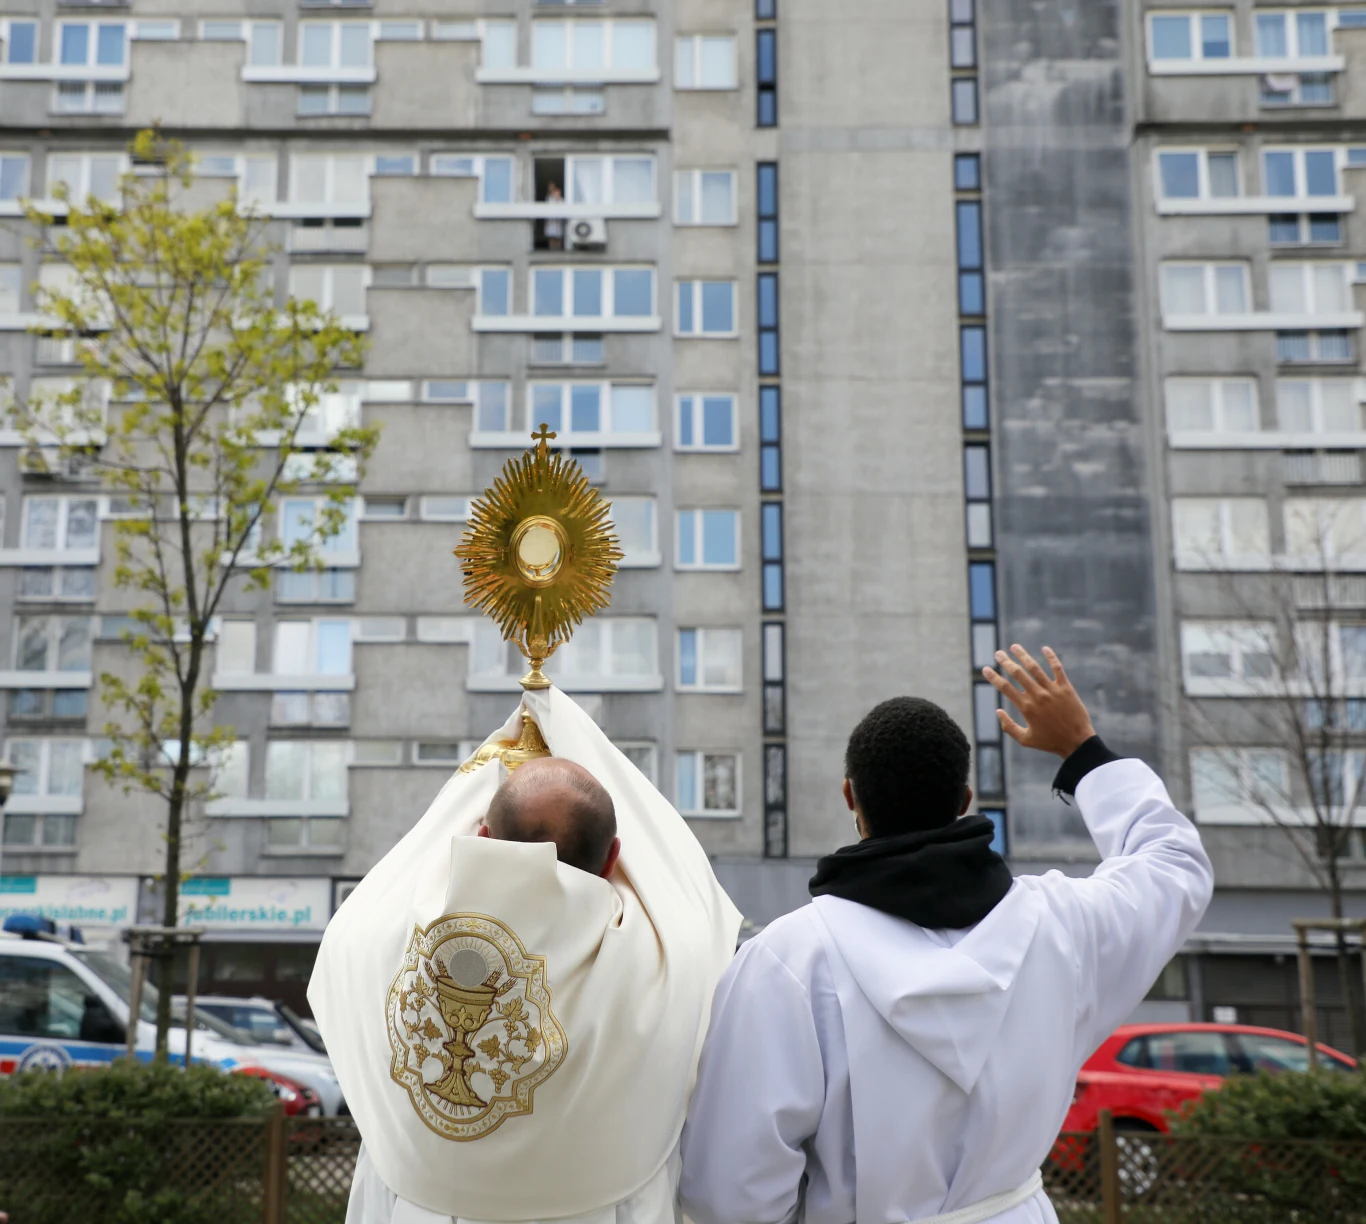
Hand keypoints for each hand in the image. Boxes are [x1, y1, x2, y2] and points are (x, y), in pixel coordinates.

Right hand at [981, 645, 1095, 757]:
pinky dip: (1051, 657)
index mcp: (1026, 707)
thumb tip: (998, 711)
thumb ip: (1009, 726)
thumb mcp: (1025, 740)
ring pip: (1035, 668)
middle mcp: (1037, 696)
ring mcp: (1052, 690)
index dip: (993, 677)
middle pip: (1018, 673)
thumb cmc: (1050, 742)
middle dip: (1005, 662)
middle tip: (998, 653)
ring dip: (1023, 655)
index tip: (985, 669)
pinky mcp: (1066, 688)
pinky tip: (1045, 648)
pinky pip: (1057, 668)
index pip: (1005, 687)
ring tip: (1015, 646)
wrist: (1077, 742)